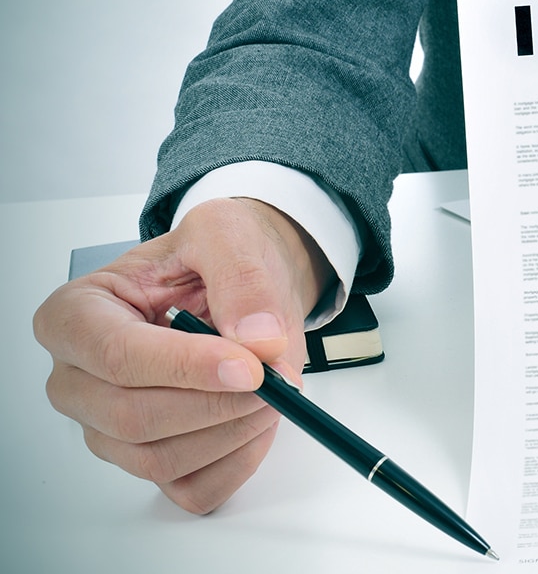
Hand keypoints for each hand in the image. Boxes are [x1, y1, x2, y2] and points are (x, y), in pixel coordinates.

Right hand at [33, 197, 333, 513]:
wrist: (238, 284)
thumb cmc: (214, 257)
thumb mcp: (226, 234)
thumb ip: (241, 279)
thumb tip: (259, 340)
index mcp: (75, 315)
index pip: (116, 356)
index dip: (186, 367)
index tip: (250, 365)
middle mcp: (78, 378)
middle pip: (133, 417)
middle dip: (218, 402)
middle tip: (277, 376)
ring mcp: (108, 428)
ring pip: (160, 459)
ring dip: (234, 431)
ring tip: (275, 389)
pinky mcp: (150, 460)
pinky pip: (191, 488)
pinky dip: (238, 461)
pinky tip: (259, 420)